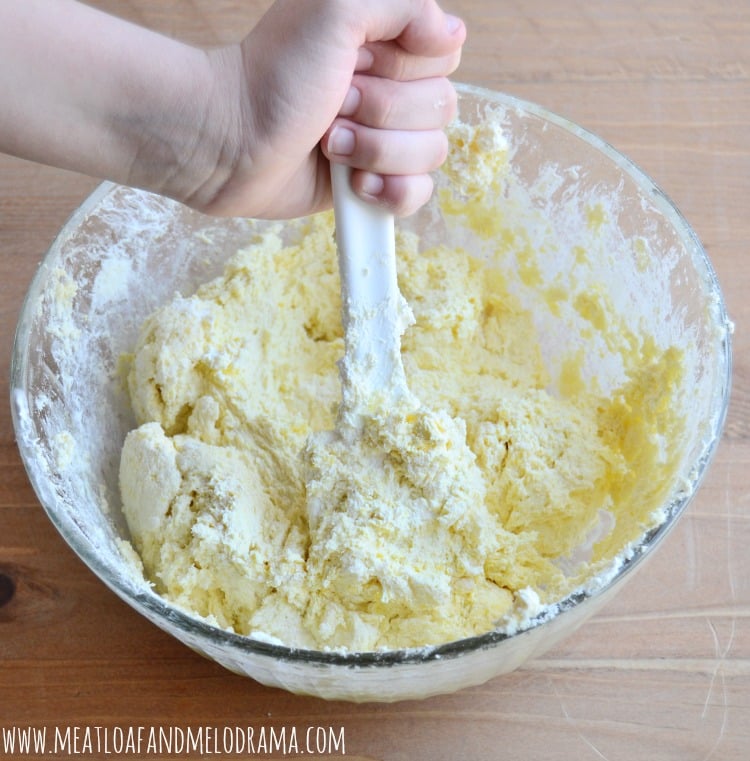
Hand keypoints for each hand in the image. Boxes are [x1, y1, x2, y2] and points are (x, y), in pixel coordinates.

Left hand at [200, 0, 464, 217]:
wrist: (231, 143)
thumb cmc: (274, 73)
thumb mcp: (336, 9)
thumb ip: (404, 5)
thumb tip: (453, 36)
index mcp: (388, 42)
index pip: (445, 56)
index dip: (406, 68)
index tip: (356, 65)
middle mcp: (392, 89)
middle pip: (441, 108)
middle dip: (383, 113)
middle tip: (335, 106)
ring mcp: (384, 140)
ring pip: (431, 153)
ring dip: (377, 152)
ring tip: (331, 145)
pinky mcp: (373, 183)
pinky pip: (416, 194)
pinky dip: (390, 192)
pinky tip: (355, 185)